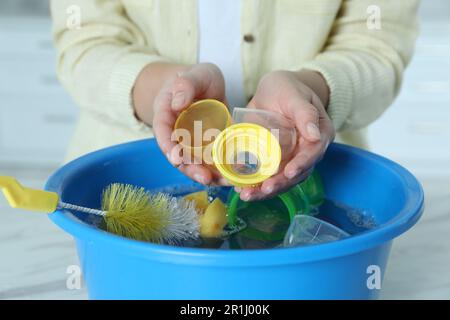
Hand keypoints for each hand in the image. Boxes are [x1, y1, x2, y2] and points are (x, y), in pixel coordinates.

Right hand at [152, 63, 228, 184]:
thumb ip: (185, 84)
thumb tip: (178, 103)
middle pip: (179, 156)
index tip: (176, 158)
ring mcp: (192, 144)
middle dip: (191, 169)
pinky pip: (212, 162)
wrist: (207, 85)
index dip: (168, 147)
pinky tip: (234, 176)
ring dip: (208, 175)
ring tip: (224, 182)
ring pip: (196, 163)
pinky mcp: (208, 148)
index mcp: (166, 115)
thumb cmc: (197, 78)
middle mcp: (177, 134)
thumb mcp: (194, 75)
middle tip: (205, 177)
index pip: (162, 133)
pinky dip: (221, 171)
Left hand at [237, 70, 334, 200]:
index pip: (313, 153)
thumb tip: (315, 135)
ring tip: (246, 195)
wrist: (274, 91)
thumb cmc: (287, 88)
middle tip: (263, 190)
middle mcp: (307, 151)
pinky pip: (267, 176)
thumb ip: (304, 112)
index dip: (302, 164)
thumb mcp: (294, 94)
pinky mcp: (274, 161)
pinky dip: (255, 184)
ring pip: (281, 180)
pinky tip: (240, 189)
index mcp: (319, 134)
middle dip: (280, 184)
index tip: (288, 172)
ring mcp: (291, 158)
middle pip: (297, 173)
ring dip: (264, 190)